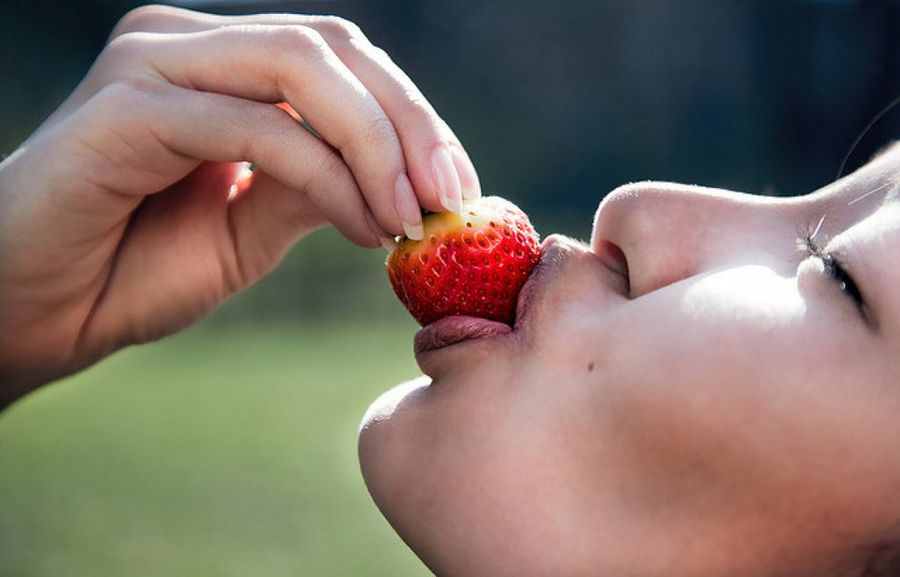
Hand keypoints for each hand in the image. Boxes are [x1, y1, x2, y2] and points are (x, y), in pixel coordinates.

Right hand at [0, 5, 480, 403]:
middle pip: (332, 46)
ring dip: (375, 146)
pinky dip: (324, 176)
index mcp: (218, 63)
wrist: (37, 314)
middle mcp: (184, 43)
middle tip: (451, 200)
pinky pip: (255, 127)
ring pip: (301, 69)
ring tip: (408, 220)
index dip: (412, 115)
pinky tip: (359, 227)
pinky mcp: (124, 108)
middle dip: (409, 123)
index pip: (340, 57)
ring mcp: (150, 64)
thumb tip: (398, 178)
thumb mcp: (252, 228)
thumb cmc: (136, 271)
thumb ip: (315, 186)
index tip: (457, 188)